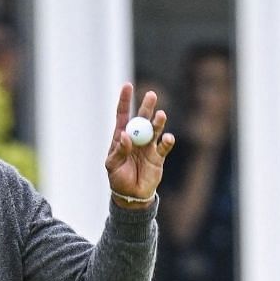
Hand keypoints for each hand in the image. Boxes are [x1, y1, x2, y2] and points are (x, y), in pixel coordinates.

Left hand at [105, 83, 175, 206]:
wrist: (132, 195)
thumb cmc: (118, 179)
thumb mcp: (113, 165)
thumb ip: (119, 151)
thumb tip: (124, 136)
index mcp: (121, 138)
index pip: (123, 115)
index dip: (125, 100)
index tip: (128, 85)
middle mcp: (136, 138)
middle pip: (142, 118)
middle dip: (147, 106)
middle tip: (152, 94)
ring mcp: (148, 146)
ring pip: (154, 129)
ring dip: (157, 122)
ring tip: (160, 115)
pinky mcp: (158, 156)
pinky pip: (164, 146)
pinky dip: (166, 141)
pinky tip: (166, 138)